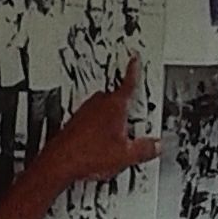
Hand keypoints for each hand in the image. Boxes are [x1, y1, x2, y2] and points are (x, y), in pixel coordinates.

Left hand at [45, 60, 161, 186]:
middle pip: (119, 100)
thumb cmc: (89, 152)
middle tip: (133, 127)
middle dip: (126, 111)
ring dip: (112, 120)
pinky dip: (100, 127)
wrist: (62, 160)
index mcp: (115, 105)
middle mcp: (100, 103)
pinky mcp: (77, 119)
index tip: (135, 58)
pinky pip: (94, 118)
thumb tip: (156, 145)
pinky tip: (100, 145)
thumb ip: (145, 148)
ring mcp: (87, 109)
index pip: (129, 83)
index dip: (134, 70)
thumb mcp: (127, 155)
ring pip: (105, 109)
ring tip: (115, 143)